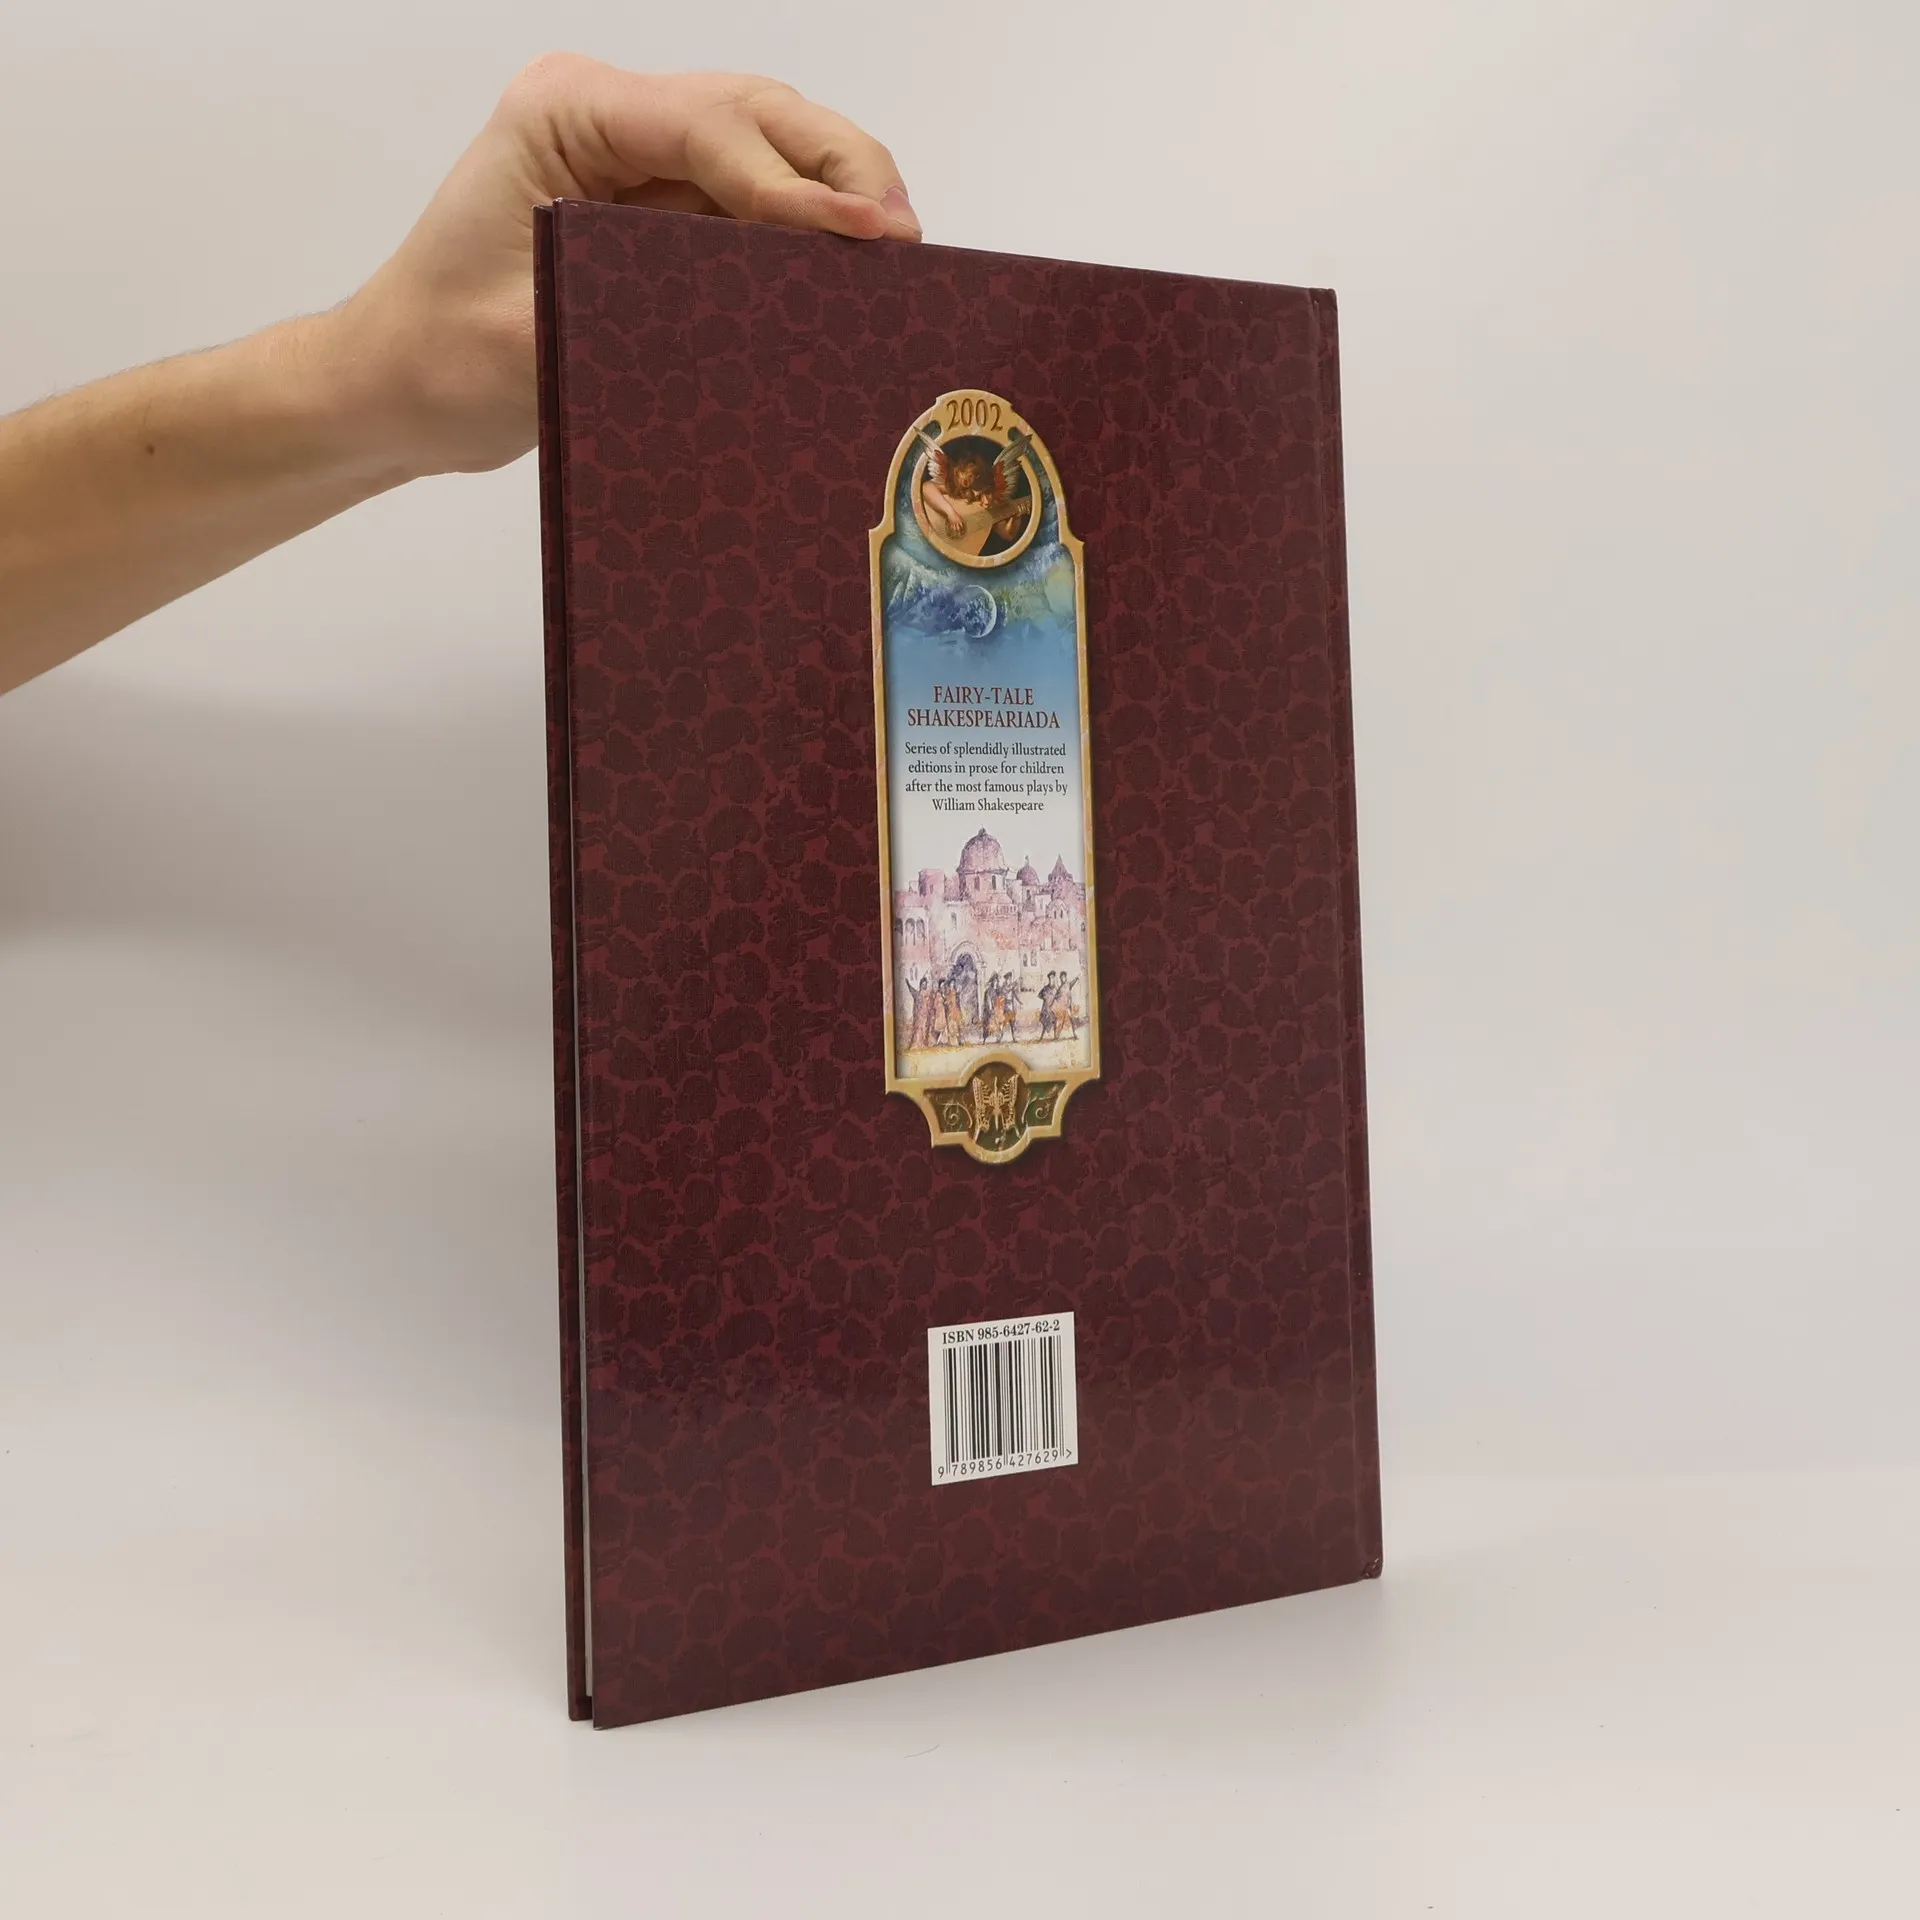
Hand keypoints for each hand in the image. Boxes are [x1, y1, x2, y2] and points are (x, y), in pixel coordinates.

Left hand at [329, 56, 920, 478]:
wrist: (397, 390)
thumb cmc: (439, 358)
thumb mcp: (528, 335)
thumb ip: (644, 308)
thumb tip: (770, 302)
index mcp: (566, 113)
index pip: (708, 126)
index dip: (794, 180)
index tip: (864, 232)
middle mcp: (610, 118)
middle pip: (758, 114)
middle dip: (842, 168)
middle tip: (906, 240)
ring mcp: (640, 162)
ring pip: (772, 147)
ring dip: (841, 191)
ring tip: (902, 253)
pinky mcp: (660, 214)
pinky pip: (755, 208)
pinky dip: (811, 233)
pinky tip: (855, 274)